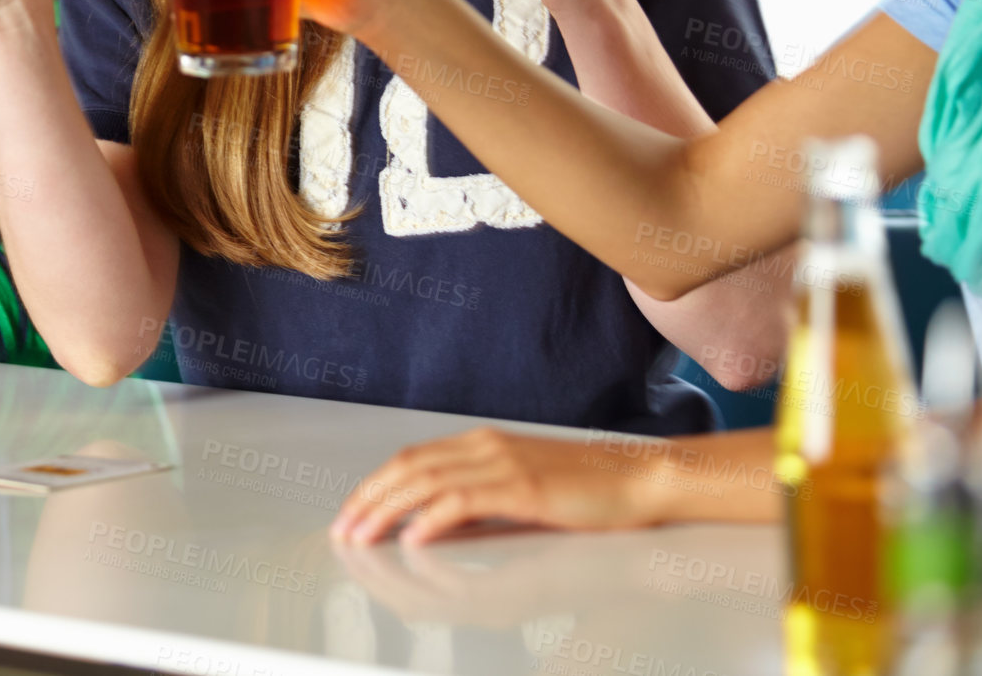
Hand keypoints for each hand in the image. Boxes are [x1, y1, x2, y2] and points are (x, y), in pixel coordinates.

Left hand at [330, 427, 670, 545]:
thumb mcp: (522, 492)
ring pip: (426, 482)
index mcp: (483, 443)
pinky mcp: (524, 487)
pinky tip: (411, 537)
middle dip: (369, 498)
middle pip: (409, 466)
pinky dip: (432, 517)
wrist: (639, 478)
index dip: (377, 484)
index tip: (352, 511)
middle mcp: (486, 446)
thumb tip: (435, 526)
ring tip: (362, 536)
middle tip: (342, 528)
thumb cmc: (587, 490)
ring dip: (387, 510)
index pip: (413, 458)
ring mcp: (504, 463)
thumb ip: (481, 503)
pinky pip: (465, 500)